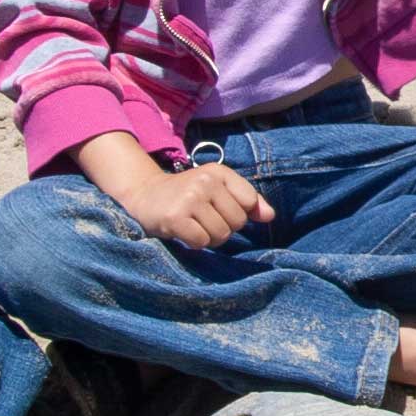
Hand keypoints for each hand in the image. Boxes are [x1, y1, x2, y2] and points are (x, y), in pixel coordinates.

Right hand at [119, 158, 274, 249]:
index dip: (239, 213)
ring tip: (195, 226)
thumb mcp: (218, 190)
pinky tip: (184, 232)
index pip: (249, 201)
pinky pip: (202, 242)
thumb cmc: (188, 195)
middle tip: (204, 219)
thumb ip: (247, 201)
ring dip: (210, 238)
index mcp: (219, 172)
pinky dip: (195, 243)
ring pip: (221, 234)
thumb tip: (270, 216)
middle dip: (224, 228)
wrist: (145, 195)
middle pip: (237, 222)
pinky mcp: (176, 217)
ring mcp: (190, 198)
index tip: (221, 209)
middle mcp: (205, 181)